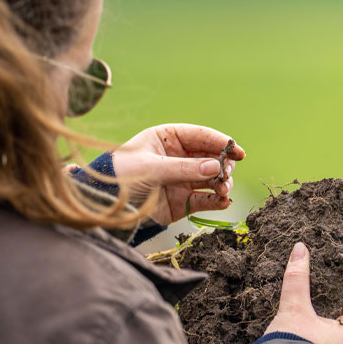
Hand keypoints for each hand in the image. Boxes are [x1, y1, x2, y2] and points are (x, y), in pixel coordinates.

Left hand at [110, 124, 245, 225]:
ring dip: (222, 183)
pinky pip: (205, 199)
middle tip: (226, 174)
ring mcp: (182, 180)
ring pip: (211, 179)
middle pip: (210, 157)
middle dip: (223, 165)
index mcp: (167, 138)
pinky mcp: (183, 202)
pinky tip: (223, 202)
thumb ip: (183, 169)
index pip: (199, 135)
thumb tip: (214, 168)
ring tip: (224, 190)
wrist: (105, 207)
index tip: (237, 151)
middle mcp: (177, 157)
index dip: (220, 142)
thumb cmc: (121, 178)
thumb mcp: (150, 169)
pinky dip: (216, 201)